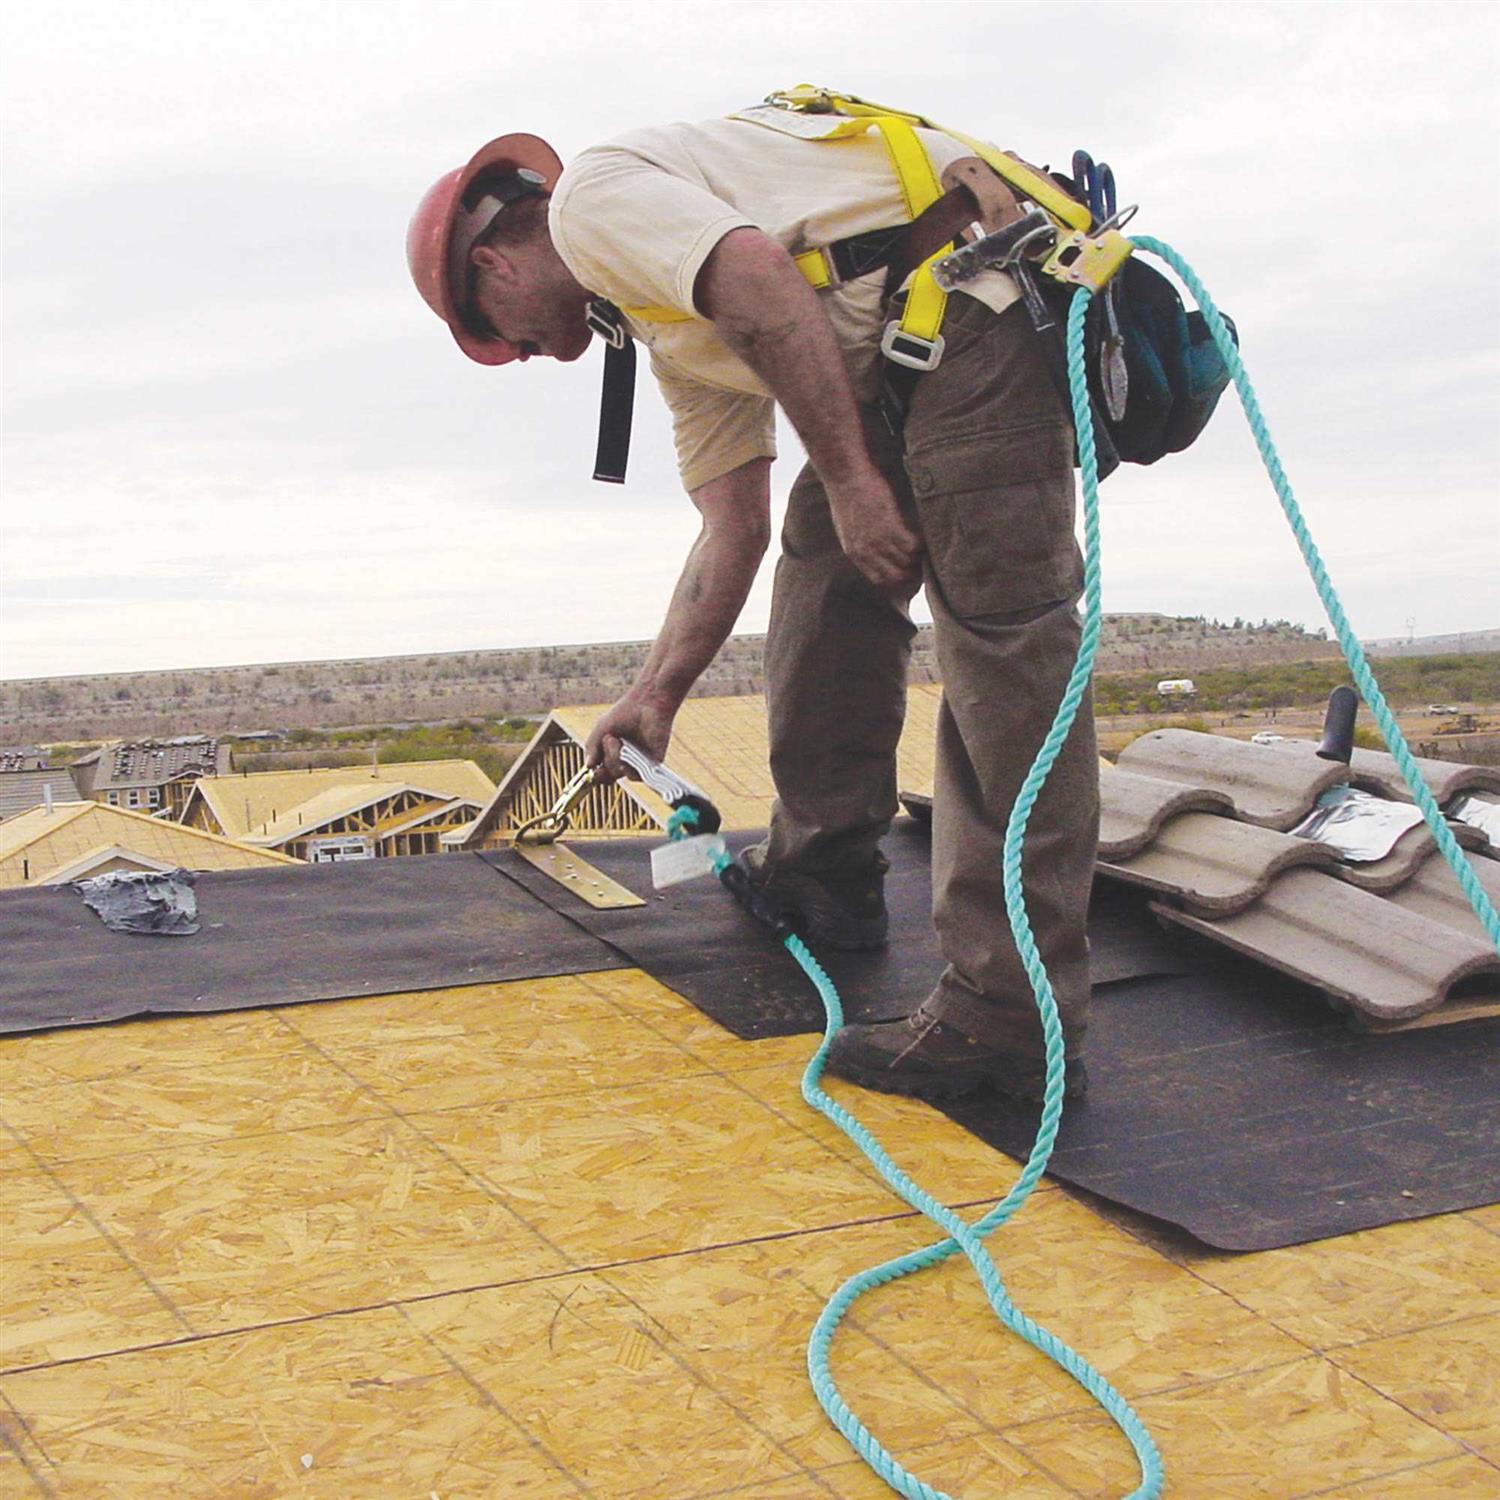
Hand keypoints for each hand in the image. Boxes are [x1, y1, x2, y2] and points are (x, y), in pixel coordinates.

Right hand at [585, 691, 675, 783]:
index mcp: (614, 753)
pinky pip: (637, 775)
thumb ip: (592, 747)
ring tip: (618, 740)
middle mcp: (627, 760)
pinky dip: (628, 767)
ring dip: (615, 759)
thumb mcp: (602, 728)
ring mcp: (639, 761)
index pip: (603, 772)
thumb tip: (588, 766)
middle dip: (606, 758)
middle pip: (610, 774)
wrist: (647, 704)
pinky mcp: (652, 762)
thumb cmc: (625, 712)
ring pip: (621, 774)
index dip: (597, 774)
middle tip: (610, 739)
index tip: (592, 769)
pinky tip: (627, 752)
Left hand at [827, 470, 923, 594]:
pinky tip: (925, 535)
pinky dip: (922, 543)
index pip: (881, 580)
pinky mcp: (891, 525)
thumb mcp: (847, 526)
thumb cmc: (846, 495)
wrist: (844, 476)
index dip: (898, 580)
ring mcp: (878, 539)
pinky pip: (913, 545)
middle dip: (913, 573)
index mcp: (855, 553)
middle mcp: (866, 551)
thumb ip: (860, 542)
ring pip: (907, 562)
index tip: (909, 572)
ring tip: (927, 548)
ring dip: (920, 557)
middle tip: (924, 563)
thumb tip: (874, 548)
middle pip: (897, 576)